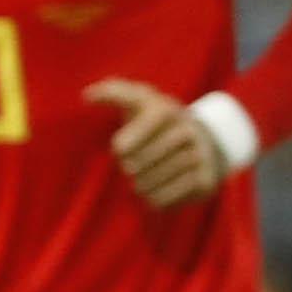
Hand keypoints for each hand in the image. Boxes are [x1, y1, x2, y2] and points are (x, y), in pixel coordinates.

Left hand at [92, 79, 225, 207]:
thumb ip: (112, 92)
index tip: (119, 149)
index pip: (140, 130)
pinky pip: (165, 199)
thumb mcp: (140, 100)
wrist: (205, 139)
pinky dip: (153, 198)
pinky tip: (155, 189)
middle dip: (129, 167)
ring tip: (143, 177)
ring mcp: (199, 156)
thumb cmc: (157, 119)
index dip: (124, 144)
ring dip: (140, 185)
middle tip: (131, 166)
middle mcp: (187, 130)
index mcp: (166, 109)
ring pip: (150, 183)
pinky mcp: (204, 181)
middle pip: (140, 162)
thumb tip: (86, 95)